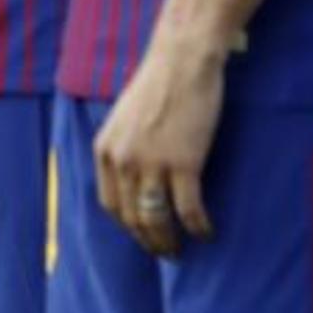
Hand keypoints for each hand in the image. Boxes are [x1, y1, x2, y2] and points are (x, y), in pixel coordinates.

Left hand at [94, 32, 226, 256]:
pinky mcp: (183, 163)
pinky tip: (206, 233)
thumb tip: (134, 181)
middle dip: (149, 241)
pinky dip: (197, 227)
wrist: (183, 60)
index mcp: (106, 150)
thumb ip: (124, 149)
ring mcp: (151, 163)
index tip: (143, 234)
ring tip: (181, 251)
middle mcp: (123, 161)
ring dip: (168, 242)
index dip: (127, 226)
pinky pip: (188, 210)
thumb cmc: (160, 84)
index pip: (111, 205)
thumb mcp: (125, 119)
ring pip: (156, 220)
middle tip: (166, 252)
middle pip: (132, 218)